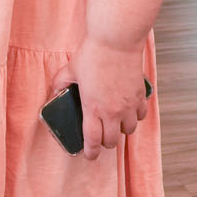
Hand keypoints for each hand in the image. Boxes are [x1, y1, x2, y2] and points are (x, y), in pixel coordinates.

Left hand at [50, 40, 149, 159]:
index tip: (89, 156)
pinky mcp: (140, 96)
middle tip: (101, 135)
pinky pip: (141, 115)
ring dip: (122, 129)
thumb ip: (60, 82)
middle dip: (105, 142)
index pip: (93, 140)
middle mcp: (113, 111)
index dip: (91, 152)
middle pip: (112, 141)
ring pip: (129, 130)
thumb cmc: (94, 54)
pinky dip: (136, 116)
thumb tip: (55, 91)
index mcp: (93, 108)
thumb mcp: (71, 69)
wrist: (116, 41)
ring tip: (115, 121)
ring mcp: (129, 105)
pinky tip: (129, 109)